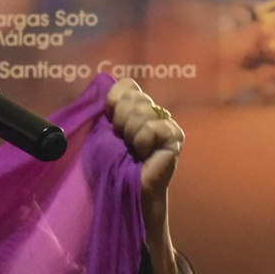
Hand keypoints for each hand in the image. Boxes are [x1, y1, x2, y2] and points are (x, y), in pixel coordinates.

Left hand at [104, 79, 182, 236]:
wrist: (125, 192)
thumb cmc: (111, 166)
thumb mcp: (100, 132)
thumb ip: (103, 108)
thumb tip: (104, 81)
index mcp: (135, 108)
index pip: (127, 85)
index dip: (113, 102)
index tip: (110, 124)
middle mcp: (153, 112)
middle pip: (134, 97)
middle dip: (120, 121)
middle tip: (123, 141)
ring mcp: (166, 123)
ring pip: (142, 111)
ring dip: (130, 134)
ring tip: (133, 150)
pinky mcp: (174, 136)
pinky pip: (152, 127)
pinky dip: (142, 141)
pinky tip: (144, 154)